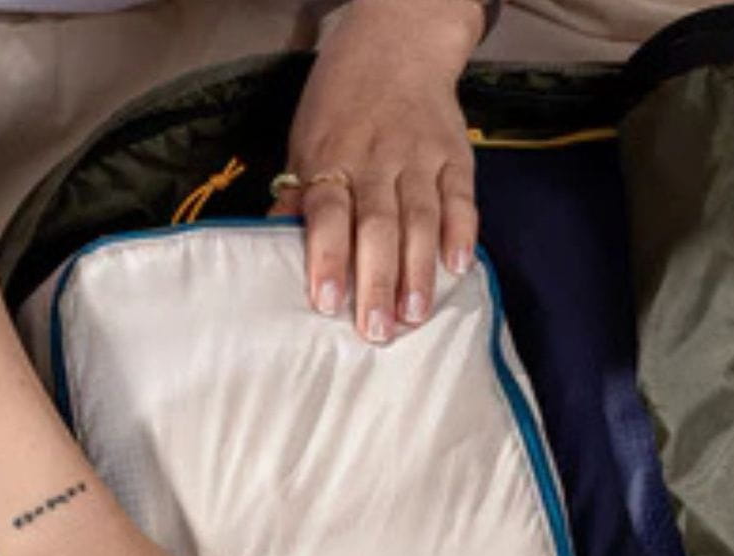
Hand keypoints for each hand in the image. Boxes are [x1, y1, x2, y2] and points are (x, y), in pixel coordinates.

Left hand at [271, 0, 481, 343]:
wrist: (396, 46)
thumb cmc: (340, 106)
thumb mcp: (304, 143)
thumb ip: (297, 197)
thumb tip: (271, 247)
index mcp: (333, 160)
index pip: (328, 214)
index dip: (328, 258)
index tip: (326, 301)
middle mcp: (377, 161)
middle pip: (378, 227)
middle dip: (377, 281)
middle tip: (376, 330)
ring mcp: (419, 158)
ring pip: (421, 220)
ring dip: (418, 271)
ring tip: (414, 316)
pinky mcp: (454, 156)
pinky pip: (461, 198)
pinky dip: (462, 232)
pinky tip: (460, 266)